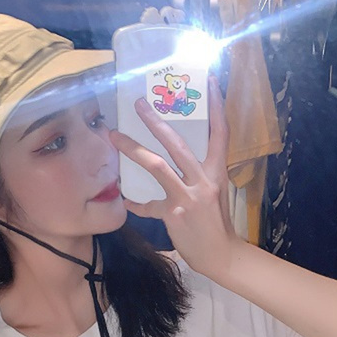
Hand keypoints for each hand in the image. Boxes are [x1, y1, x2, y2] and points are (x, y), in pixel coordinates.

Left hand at [109, 75, 244, 281]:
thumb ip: (194, 179)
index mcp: (217, 171)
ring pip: (158, 165)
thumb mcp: (211, 195)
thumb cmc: (215, 224)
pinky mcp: (175, 212)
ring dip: (134, 149)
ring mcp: (189, 196)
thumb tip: (172, 166)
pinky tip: (126, 199)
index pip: (220, 132)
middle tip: (138, 104)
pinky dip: (136, 202)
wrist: (221, 255)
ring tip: (114, 136)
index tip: (209, 81)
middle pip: (179, 143)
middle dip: (156, 122)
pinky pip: (148, 204)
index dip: (216, 106)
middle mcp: (205, 179)